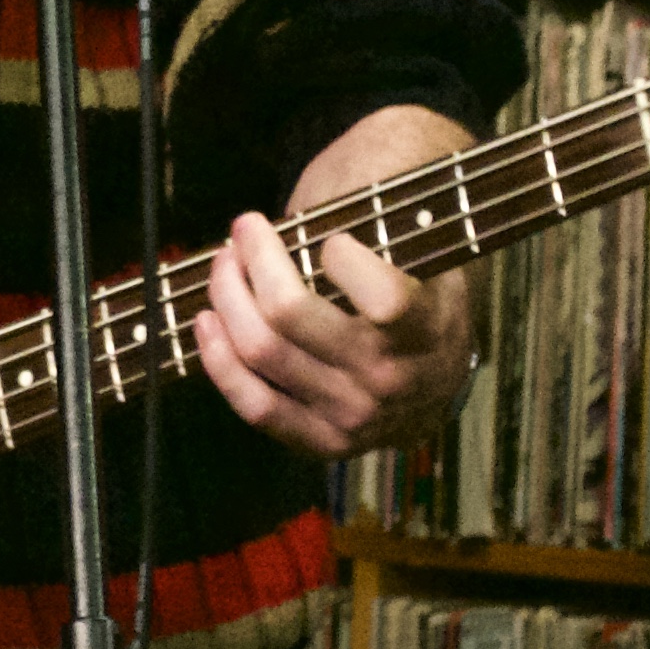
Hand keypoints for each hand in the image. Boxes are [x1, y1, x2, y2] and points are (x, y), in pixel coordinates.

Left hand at [189, 103, 481, 460]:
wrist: (442, 369)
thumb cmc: (420, 288)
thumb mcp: (420, 243)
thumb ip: (377, 218)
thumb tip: (308, 205)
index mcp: (430, 327)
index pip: (382, 297)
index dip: (341, 257)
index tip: (327, 236)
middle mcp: (394, 378)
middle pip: (289, 314)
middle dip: (254, 257)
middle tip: (246, 229)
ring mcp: (358, 416)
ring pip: (262, 352)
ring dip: (227, 296)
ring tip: (224, 263)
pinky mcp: (324, 442)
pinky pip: (256, 407)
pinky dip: (220, 361)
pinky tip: (207, 321)